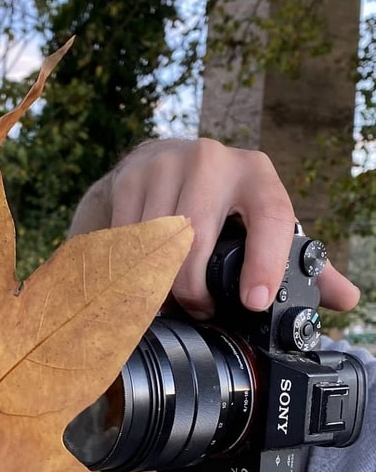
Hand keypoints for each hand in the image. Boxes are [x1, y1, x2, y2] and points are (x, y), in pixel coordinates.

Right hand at [68, 138, 358, 318]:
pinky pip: (126, 239)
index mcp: (255, 173)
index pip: (269, 214)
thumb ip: (302, 262)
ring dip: (158, 283)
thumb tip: (345, 299)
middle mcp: (212, 161)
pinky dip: (130, 269)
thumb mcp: (260, 221)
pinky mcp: (130, 178)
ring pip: (157, 243)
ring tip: (166, 299)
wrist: (158, 163)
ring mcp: (166, 165)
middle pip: (198, 237)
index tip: (254, 301)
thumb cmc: (219, 202)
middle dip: (193, 286)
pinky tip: (139, 278)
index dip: (264, 261)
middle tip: (198, 310)